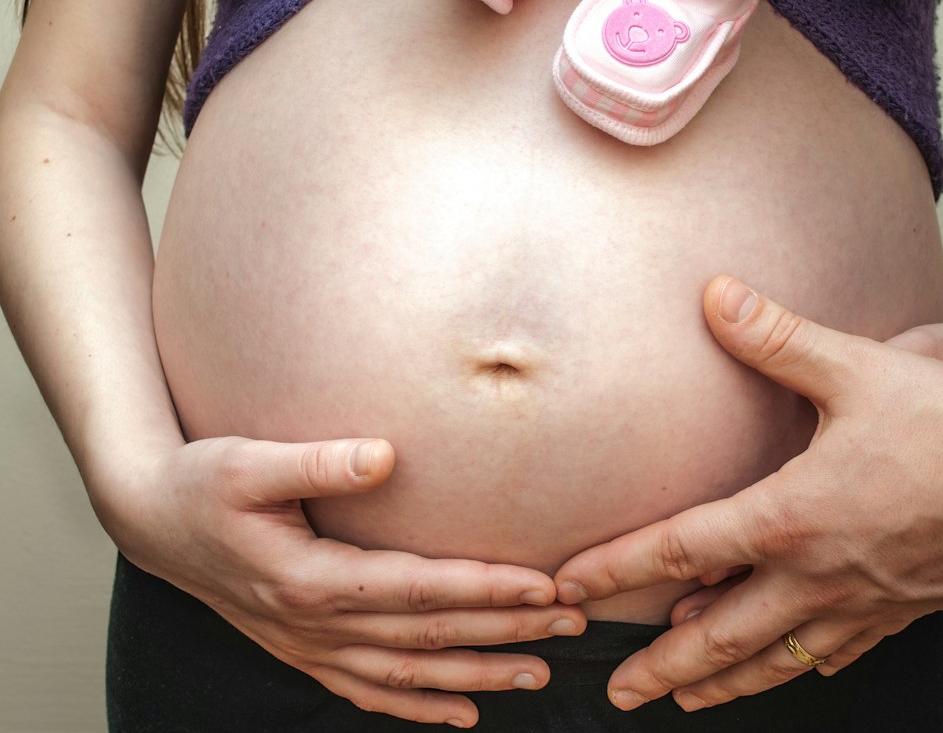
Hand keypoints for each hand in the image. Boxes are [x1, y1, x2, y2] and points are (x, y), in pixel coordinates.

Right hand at [106, 436, 584, 725]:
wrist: (152, 521)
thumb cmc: (202, 484)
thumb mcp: (248, 463)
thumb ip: (318, 462)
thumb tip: (385, 454)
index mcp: (309, 579)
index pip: (418, 589)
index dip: (484, 587)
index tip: (542, 582)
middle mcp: (315, 625)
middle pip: (428, 636)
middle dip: (504, 630)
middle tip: (571, 622)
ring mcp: (308, 647)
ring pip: (408, 673)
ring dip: (477, 673)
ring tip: (540, 669)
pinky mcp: (304, 650)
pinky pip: (369, 692)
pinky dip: (419, 707)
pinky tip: (463, 714)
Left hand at [554, 276, 942, 713]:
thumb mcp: (858, 370)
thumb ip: (777, 337)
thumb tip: (716, 296)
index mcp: (792, 518)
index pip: (681, 550)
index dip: (617, 570)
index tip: (571, 590)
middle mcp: (817, 574)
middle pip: (718, 632)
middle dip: (660, 664)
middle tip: (618, 690)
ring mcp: (859, 603)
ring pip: (773, 659)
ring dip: (719, 681)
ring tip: (682, 698)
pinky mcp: (899, 612)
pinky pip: (833, 652)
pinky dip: (794, 668)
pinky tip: (787, 670)